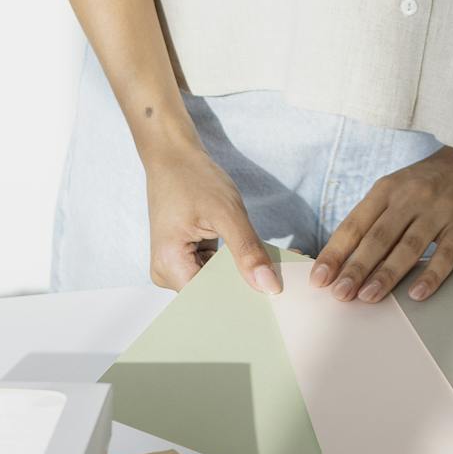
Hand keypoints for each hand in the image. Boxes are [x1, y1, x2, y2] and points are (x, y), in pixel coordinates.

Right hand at [142, 138, 281, 294]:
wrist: (173, 155)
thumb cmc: (193, 177)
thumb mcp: (226, 213)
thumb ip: (247, 250)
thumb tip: (268, 286)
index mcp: (169, 266)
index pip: (211, 298)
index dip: (245, 297)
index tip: (279, 292)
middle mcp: (167, 273)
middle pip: (214, 292)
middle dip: (248, 285)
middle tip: (285, 277)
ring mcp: (176, 266)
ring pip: (217, 281)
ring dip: (244, 273)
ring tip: (277, 267)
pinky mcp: (187, 257)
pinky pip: (215, 269)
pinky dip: (236, 263)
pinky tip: (260, 259)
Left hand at [310, 143, 452, 304]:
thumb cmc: (432, 182)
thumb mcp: (399, 187)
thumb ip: (375, 218)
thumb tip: (344, 259)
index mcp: (388, 188)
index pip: (355, 223)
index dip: (336, 252)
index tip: (320, 278)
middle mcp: (412, 196)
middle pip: (379, 237)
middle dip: (356, 267)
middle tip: (340, 294)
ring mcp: (440, 210)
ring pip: (409, 246)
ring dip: (387, 274)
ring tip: (368, 297)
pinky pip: (446, 254)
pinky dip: (431, 275)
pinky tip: (417, 293)